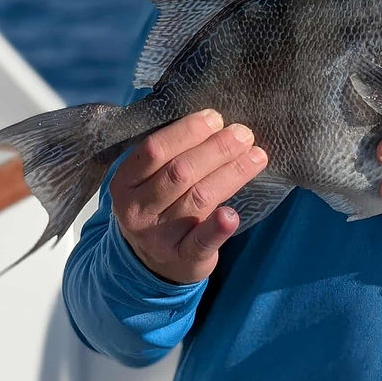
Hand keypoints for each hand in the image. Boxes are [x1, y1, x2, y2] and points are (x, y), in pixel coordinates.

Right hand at [110, 109, 267, 284]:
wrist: (152, 263)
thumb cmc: (158, 206)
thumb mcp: (147, 180)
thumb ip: (169, 154)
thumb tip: (213, 120)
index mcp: (124, 183)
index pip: (155, 150)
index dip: (188, 131)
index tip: (215, 118)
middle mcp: (137, 210)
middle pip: (180, 172)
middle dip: (217, 149)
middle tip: (243, 134)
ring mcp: (158, 237)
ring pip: (198, 198)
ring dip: (232, 173)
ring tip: (256, 156)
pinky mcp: (182, 258)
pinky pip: (201, 242)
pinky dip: (218, 228)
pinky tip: (232, 215)